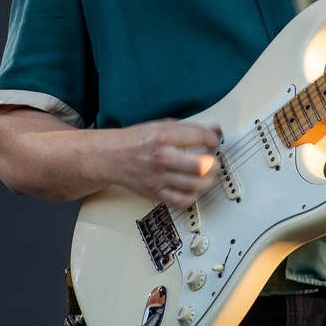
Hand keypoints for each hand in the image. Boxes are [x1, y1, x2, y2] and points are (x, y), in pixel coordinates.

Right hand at [94, 119, 222, 206]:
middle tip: (214, 162)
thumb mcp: (162, 125)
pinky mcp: (155, 192)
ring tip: (207, 175)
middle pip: (201, 166)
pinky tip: (193, 188)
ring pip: (195, 185)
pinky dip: (193, 196)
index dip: (214, 141)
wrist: (111, 156)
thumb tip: (214, 130)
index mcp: (165, 136)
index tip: (214, 143)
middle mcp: (162, 157)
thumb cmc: (136, 141)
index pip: (201, 137)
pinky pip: (181, 200)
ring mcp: (159, 177)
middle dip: (215, 164)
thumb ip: (189, 128)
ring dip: (208, 181)